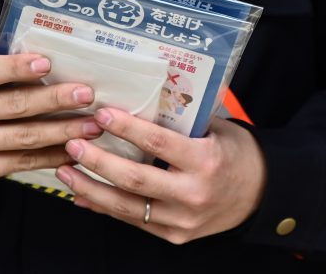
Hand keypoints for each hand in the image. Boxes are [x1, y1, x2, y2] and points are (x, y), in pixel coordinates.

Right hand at [0, 53, 102, 195]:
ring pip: (24, 138)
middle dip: (55, 100)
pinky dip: (51, 156)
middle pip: (13, 106)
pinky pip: (22, 162)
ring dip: (63, 131)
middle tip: (86, 93)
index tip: (46, 63)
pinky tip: (73, 150)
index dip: (16, 68)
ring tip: (92, 124)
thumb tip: (44, 66)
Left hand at [54, 108, 265, 243]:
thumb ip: (182, 116)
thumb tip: (141, 90)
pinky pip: (133, 221)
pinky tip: (82, 195)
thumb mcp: (215, 128)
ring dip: (90, 188)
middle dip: (98, 161)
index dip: (127, 129)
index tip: (102, 114)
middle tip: (73, 143)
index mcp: (205, 161)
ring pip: (127, 207)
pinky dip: (104, 207)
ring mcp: (182, 220)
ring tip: (64, 171)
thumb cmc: (235, 154)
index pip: (158, 143)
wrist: (261, 195)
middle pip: (135, 179)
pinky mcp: (174, 235)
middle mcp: (193, 194)